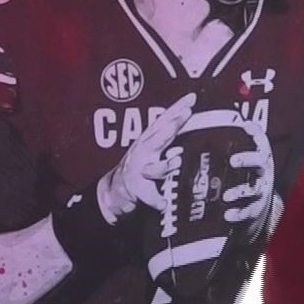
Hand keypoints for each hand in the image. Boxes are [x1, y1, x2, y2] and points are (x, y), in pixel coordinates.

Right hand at [96, 94, 193, 222]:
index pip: (163, 121)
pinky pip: (149, 196)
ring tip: (175, 163)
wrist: (113, 192)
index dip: (177, 109)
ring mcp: (139, 171)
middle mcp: (143, 152)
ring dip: (165, 165)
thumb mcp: (151, 146)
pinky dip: (156, 200)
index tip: (191, 99)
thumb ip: (168, 134)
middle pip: (158, 138)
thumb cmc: (138, 166)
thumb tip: (187, 116)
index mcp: (148, 140)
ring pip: (153, 168)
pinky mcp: (136, 190)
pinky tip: (164, 203)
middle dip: (171, 127)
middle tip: (184, 117)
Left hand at [221, 117, 275, 234]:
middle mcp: (263, 172)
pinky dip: (238, 213)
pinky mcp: (256, 208)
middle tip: (233, 160)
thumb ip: (234, 143)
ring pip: (253, 190)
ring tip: (226, 196)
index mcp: (260, 157)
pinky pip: (248, 211)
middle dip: (247, 160)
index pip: (261, 141)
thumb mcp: (246, 158)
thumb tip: (217, 121)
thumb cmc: (248, 175)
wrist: (260, 205)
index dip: (256, 133)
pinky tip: (227, 215)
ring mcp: (261, 190)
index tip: (245, 126)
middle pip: (260, 162)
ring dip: (240, 192)